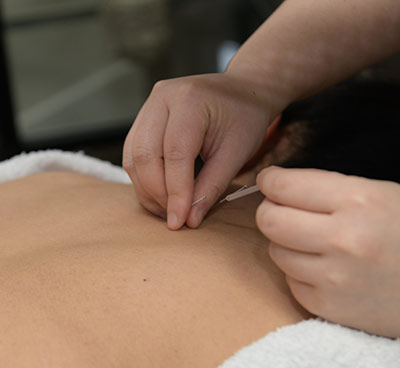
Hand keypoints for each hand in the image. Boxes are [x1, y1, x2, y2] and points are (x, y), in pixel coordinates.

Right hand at [123, 72, 276, 229]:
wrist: (241, 93)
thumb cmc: (244, 118)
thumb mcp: (236, 153)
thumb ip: (212, 186)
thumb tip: (189, 219)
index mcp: (190, 100)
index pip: (175, 154)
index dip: (175, 192)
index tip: (179, 221)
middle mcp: (162, 98)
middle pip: (145, 154)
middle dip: (156, 193)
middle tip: (173, 219)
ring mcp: (150, 106)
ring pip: (133, 156)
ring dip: (146, 189)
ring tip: (167, 210)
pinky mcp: (145, 118)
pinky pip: (134, 153)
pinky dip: (144, 178)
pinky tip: (160, 195)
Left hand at [256, 166, 399, 339]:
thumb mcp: (378, 193)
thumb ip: (326, 188)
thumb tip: (277, 187)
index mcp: (358, 201)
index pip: (286, 187)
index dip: (270, 181)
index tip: (269, 181)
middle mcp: (343, 240)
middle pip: (269, 221)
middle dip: (269, 211)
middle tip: (282, 211)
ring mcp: (334, 278)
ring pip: (275, 252)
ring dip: (285, 243)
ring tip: (311, 242)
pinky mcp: (329, 308)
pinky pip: (290, 281)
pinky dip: (299, 272)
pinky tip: (322, 268)